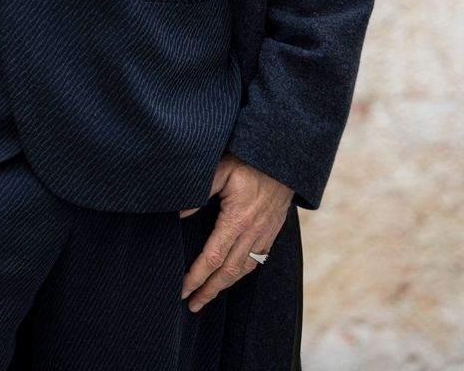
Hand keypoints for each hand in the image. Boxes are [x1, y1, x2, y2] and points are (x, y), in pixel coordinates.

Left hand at [178, 154, 293, 311]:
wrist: (284, 159)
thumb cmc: (248, 161)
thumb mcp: (221, 169)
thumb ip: (200, 191)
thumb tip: (179, 214)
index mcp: (236, 219)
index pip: (212, 257)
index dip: (196, 276)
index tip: (183, 289)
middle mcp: (252, 232)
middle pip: (227, 271)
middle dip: (208, 290)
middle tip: (192, 304)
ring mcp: (264, 234)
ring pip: (243, 269)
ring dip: (224, 286)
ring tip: (208, 296)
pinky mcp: (271, 232)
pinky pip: (257, 260)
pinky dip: (242, 273)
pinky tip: (232, 276)